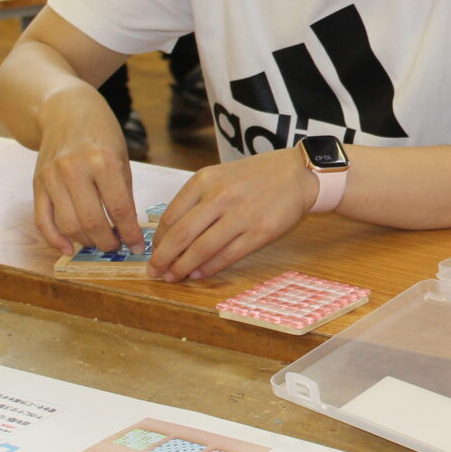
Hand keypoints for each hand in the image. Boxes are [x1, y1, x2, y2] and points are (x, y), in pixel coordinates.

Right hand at [31, 87, 142, 254]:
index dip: (130, 233)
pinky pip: (42, 220)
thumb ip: (123, 191)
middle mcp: (75, 170)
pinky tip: (69, 248)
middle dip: (107, 242)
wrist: (64, 109)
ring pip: (68, 225)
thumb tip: (127, 229)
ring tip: (100, 244)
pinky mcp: (37, 183)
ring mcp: (52, 177)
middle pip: (91, 221)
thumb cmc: (100, 132)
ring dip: (86, 242)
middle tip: (117, 248)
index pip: (119, 208)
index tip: (138, 247)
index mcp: (104, 161)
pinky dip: (55, 239)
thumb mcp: (121, 156)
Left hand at [148, 149, 316, 281]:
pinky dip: (209, 268)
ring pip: (201, 249)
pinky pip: (227, 256)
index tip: (153, 253)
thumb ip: (196, 200)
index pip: (171, 216)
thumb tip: (170, 235)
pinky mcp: (260, 233)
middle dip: (163, 259)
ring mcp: (241, 216)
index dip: (158, 241)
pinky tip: (199, 273)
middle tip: (155, 272)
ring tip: (173, 277)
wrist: (297, 174)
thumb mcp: (220, 176)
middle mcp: (220, 197)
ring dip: (183, 268)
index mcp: (205, 180)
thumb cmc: (255, 176)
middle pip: (181, 235)